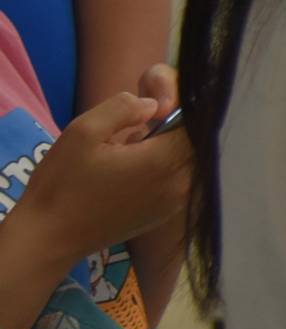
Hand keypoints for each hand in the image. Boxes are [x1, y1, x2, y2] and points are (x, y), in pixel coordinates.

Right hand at [18, 72, 190, 265]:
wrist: (48, 239)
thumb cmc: (62, 184)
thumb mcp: (83, 132)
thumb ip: (124, 108)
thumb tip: (154, 104)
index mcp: (166, 161)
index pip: (194, 116)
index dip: (174, 97)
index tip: (147, 90)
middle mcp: (182, 184)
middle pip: (192, 136)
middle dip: (168, 119)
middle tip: (133, 114)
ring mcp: (176, 202)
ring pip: (184, 156)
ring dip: (162, 141)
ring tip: (125, 141)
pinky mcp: (165, 214)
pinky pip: (176, 177)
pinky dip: (159, 163)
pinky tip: (128, 163)